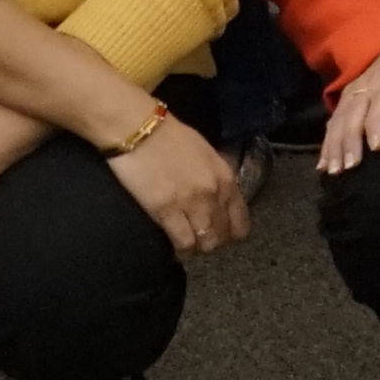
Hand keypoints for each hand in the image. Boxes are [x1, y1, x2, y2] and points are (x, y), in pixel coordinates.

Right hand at [106, 110, 246, 263]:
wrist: (139, 129)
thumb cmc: (168, 135)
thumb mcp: (204, 153)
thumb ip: (214, 178)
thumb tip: (215, 197)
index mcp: (225, 178)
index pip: (241, 221)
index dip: (231, 234)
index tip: (220, 235)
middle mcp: (213, 194)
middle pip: (222, 236)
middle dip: (212, 242)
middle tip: (199, 241)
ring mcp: (191, 204)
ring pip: (206, 244)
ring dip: (197, 248)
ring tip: (186, 245)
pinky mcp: (167, 211)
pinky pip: (183, 243)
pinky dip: (180, 250)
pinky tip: (174, 248)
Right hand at [313, 38, 379, 180]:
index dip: (378, 123)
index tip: (377, 148)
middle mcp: (374, 84)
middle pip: (356, 112)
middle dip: (350, 140)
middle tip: (350, 169)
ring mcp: (357, 91)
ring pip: (341, 118)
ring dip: (335, 144)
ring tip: (335, 172)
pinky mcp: (347, 100)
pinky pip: (333, 121)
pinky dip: (327, 143)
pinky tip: (324, 167)